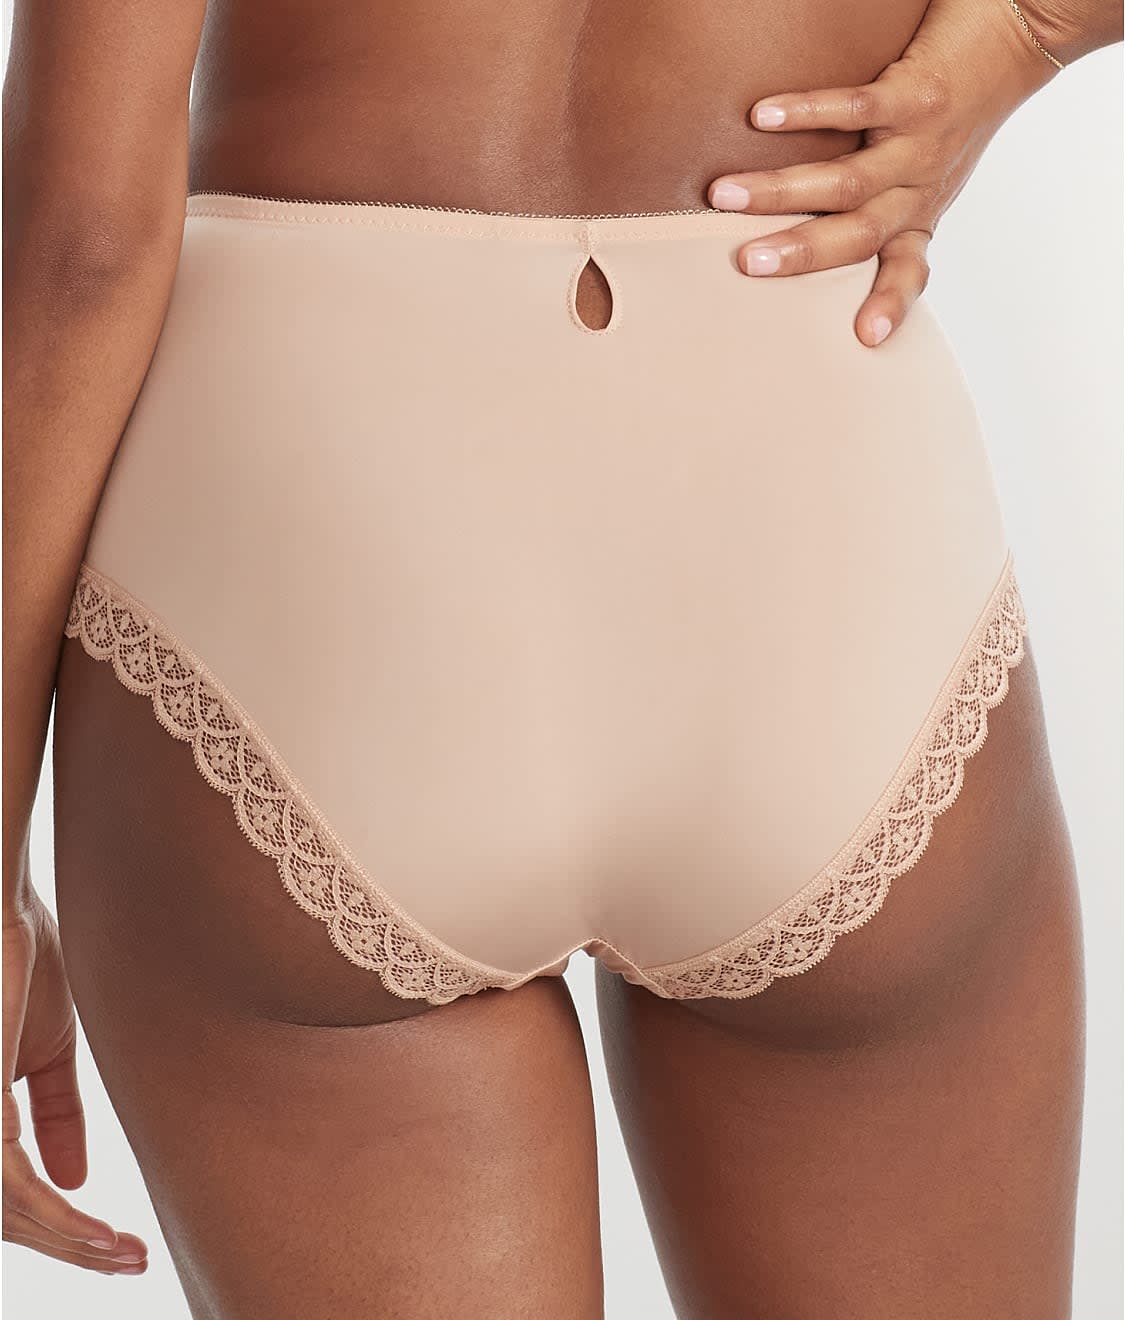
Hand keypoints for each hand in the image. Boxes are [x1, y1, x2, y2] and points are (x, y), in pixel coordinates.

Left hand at [3, 888, 147, 1274]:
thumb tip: (74, 1181)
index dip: (59, 1227)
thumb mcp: (48, 1051)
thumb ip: (57, 1114)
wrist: (7, 908)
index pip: (10, 1194)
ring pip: (10, 1216)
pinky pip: (13, 1189)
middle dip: (71, 1247)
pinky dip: (58, 1221)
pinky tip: (99, 1235)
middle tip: (130, 1259)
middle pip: (10, 1216)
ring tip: (125, 1253)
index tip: (119, 1243)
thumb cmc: (20, 960)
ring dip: (72, 1244)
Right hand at [707, 0, 1060, 345]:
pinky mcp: (917, 92)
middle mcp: (920, 188)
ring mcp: (919, 143)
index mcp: (920, 215)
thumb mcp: (925, 173)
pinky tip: (762, 117)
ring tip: (725, 195)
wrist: (1017, 32)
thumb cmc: (956, 108)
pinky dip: (805, 113)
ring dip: (781, 191)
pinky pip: (856, 107)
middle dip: (799, 253)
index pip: (908, 271)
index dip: (890, 304)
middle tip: (746, 264)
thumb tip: (798, 235)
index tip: (865, 338)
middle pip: (858, 235)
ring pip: (846, 182)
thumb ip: (875, 204)